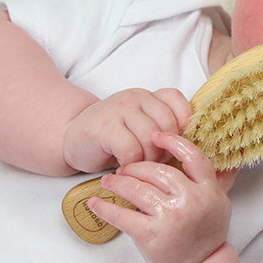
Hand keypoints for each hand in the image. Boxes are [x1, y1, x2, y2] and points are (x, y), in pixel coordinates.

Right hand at [63, 88, 190, 172]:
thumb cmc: (112, 138)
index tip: (174, 145)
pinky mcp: (104, 127)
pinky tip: (123, 166)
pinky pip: (131, 149)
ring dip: (148, 160)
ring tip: (139, 166)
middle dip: (166, 150)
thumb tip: (191, 147)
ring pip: (150, 139)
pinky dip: (131, 163)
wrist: (71, 138)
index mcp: (148, 96)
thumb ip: (162, 128)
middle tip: (155, 163)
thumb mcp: (140, 127)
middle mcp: (135, 97)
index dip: (182, 125)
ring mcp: (119, 109)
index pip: (177, 101)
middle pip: (167, 125)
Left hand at [89, 132, 238, 262]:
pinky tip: (94, 203)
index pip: (193, 157)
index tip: (155, 136)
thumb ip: (221, 180)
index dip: (173, 143)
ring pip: (138, 189)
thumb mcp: (219, 204)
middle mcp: (193, 201)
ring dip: (118, 183)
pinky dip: (105, 208)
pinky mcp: (153, 235)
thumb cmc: (203, 233)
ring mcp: (172, 218)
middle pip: (158, 172)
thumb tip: (232, 155)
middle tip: (123, 168)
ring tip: (109, 181)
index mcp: (209, 190)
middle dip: (136, 167)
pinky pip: (123, 216)